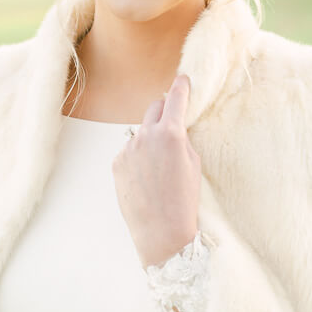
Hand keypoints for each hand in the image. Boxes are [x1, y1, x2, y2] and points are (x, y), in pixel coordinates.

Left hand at [112, 73, 200, 269]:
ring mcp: (128, 149)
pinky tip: (146, 179)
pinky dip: (139, 157)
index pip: (175, 98)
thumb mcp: (194, 165)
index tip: (183, 80)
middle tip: (173, 121)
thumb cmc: (184, 201)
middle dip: (165, 110)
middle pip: (155, 108)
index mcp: (171, 134)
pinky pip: (130, 151)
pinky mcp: (117, 163)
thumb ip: (182, 139)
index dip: (181, 87)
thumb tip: (174, 128)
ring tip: (160, 168)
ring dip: (151, 139)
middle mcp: (146, 136)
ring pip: (142, 132)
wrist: (160, 232)